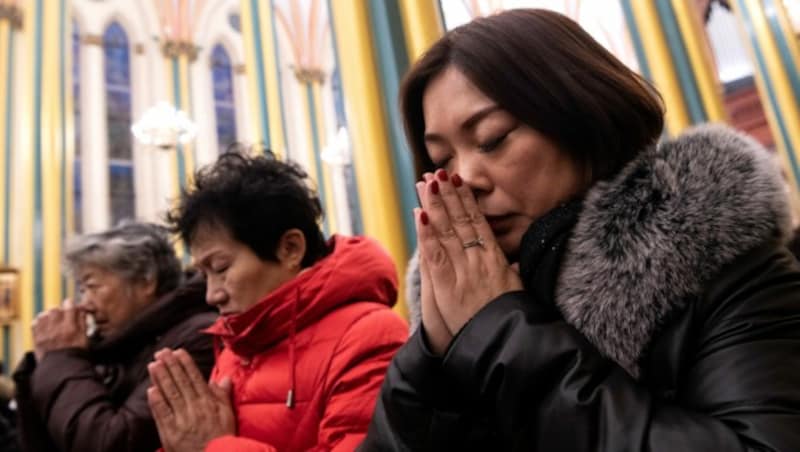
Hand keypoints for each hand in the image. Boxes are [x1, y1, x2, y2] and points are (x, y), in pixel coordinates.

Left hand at [32, 299, 87, 360]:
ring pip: (44, 315)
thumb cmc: (76, 355)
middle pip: (55, 309)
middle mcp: (57, 328)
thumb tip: (81, 311)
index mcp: (71, 327)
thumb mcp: (85, 339)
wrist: (61, 370)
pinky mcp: (37, 338)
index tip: (71, 306)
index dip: (70, 304)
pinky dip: (39, 322)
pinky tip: (44, 325)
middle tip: (62, 316)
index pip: (69, 306)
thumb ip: (82, 323)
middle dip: (59, 311)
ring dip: (49, 315)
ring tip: (53, 320)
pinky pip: (35, 323)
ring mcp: (45, 333)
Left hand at [147, 348, 235, 451]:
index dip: (186, 364)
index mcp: (208, 403)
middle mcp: (194, 409)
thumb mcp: (228, 416)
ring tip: (153, 364)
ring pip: (170, 394)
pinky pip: (162, 414)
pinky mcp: (170, 434)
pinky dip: (156, 401)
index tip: (178, 351)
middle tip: (162, 352)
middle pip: (180, 383)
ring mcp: (181, 421)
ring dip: (161, 378)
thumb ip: (223, 396)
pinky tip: (151, 389)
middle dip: (170, 365)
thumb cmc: (221, 439)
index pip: (195, 378)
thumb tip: (224, 378)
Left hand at [416, 170, 521, 349]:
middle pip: (460, 220)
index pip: (477, 222)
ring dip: (435, 205)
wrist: (507, 339)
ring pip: (447, 231)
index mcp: (494, 258)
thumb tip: (515, 263)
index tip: (455, 181)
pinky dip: (427, 234)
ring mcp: (464, 271)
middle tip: (435, 173)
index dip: (464, 200)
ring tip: (425, 184)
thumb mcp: (516, 289)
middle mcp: (479, 259)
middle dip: (447, 195)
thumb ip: (511, 273)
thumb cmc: (511, 317)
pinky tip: (420, 215)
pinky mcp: (449, 286)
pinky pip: (436, 255)